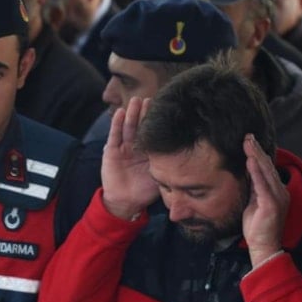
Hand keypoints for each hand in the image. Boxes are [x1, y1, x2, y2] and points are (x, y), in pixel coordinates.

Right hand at [101, 97, 159, 219]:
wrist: (127, 202)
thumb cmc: (145, 191)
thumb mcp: (161, 176)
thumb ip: (170, 166)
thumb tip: (190, 158)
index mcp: (149, 151)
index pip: (153, 133)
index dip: (157, 121)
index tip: (164, 108)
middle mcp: (136, 146)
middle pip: (140, 126)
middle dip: (145, 113)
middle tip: (150, 99)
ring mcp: (124, 147)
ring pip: (128, 127)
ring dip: (132, 114)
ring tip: (136, 101)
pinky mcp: (112, 151)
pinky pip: (114, 135)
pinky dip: (116, 124)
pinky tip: (120, 112)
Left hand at [242, 135, 288, 266]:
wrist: (264, 247)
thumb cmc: (258, 227)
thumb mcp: (254, 202)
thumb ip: (254, 187)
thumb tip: (248, 172)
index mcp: (277, 191)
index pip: (267, 168)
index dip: (259, 154)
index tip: (250, 141)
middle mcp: (280, 191)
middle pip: (268, 166)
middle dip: (257, 150)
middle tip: (248, 136)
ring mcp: (277, 197)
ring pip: (266, 171)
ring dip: (256, 156)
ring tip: (248, 143)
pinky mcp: (271, 204)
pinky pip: (262, 184)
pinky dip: (256, 171)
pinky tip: (250, 160)